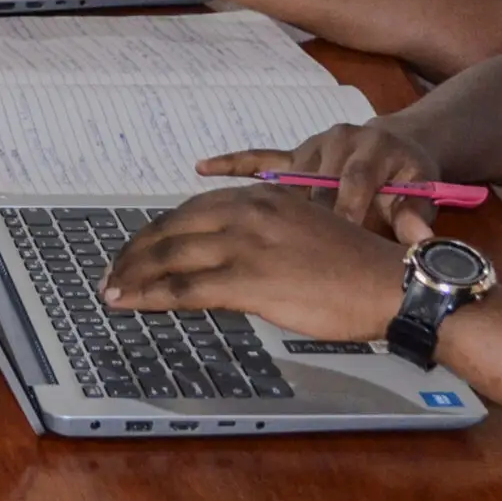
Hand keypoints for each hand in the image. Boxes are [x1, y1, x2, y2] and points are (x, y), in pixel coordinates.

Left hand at [100, 186, 405, 340]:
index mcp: (260, 196)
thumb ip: (261, 233)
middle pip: (172, 228)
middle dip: (136, 252)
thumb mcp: (301, 229)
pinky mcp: (249, 279)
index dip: (158, 231)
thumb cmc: (353, 266)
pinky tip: (131, 303)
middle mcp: (247, 212)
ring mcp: (245, 244)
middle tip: (114, 271)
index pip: (191, 210)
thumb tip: (226, 254)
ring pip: (170, 257)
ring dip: (133, 275)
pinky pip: (185, 288)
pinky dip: (150, 296)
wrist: (390, 282)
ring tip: (111, 290)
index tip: (137, 248)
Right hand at [196, 121, 446, 244]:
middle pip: (313, 182)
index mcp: (372, 148)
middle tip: (284, 251)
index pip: (354, 179)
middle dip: (305, 218)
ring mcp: (311, 148)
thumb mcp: (424, 193)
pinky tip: (203, 167)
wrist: (401, 150)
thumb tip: (421, 235)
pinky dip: (234, 164)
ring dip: (269, 209)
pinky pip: (260, 160)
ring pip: (286, 181)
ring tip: (240, 233)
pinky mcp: (294, 156)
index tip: (335, 238)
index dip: (344, 211)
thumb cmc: (410, 177)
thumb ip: (418, 215)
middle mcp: (336, 141)